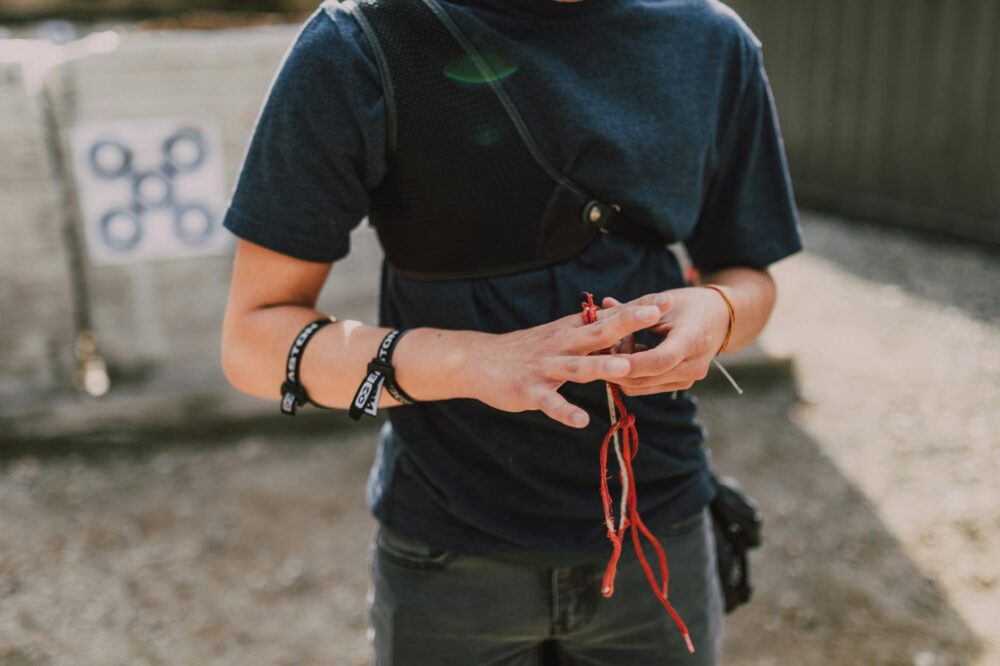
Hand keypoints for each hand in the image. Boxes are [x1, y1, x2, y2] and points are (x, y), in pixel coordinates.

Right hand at [459, 295, 673, 427]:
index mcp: (572, 330)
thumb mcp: (560, 335)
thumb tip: (626, 327)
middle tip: (657, 314)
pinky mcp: (529, 390)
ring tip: (625, 369)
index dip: (639, 308)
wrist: (478, 360)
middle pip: (599, 332)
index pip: (610, 316)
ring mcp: (545, 367)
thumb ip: (590, 333)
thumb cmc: (527, 350)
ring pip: (577, 367)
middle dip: (628, 323)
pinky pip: (549, 402)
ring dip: (600, 367)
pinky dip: (564, 411)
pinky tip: (581, 421)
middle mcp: (562, 344)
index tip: (669, 299)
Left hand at [602, 286, 729, 395]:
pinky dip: (633, 372)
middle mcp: (693, 365)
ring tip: (620, 343)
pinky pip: (647, 385)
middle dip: (617, 366)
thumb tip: (599, 310)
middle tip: (602, 345)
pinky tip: (632, 350)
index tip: (604, 356)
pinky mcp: (681, 383)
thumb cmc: (691, 304)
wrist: (721, 318)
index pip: (659, 360)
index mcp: (692, 339)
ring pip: (642, 385)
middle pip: (646, 378)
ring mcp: (688, 378)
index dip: (630, 362)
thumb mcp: (663, 301)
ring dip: (623, 370)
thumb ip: (630, 310)